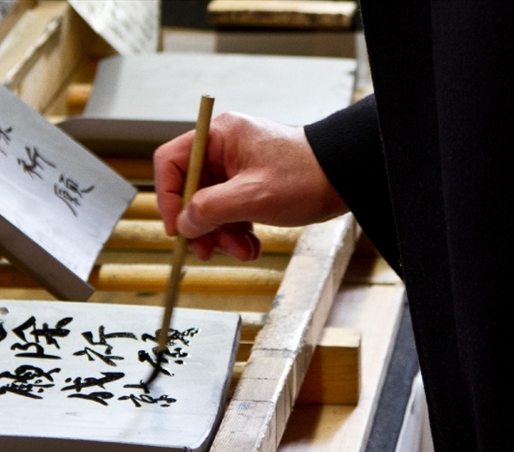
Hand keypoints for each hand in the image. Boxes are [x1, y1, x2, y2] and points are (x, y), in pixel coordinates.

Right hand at [153, 112, 347, 260]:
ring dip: (222, 235)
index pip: (171, 162)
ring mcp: (237, 168)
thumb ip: (209, 209)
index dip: (167, 197)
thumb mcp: (251, 196)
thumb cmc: (307, 176)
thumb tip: (184, 224)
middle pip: (190, 191)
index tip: (176, 227)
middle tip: (207, 250)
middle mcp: (223, 149)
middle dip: (201, 225)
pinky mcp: (250, 185)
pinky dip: (237, 233)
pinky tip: (251, 246)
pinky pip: (230, 212)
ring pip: (210, 207)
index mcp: (218, 137)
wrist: (346, 180)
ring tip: (241, 251)